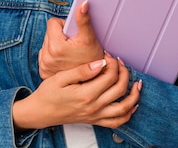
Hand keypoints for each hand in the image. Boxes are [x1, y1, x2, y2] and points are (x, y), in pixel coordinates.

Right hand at [13, 54, 141, 130]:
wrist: (41, 112)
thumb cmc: (48, 93)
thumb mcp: (61, 78)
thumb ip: (82, 71)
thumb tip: (100, 63)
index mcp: (85, 94)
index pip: (109, 76)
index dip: (112, 63)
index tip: (108, 56)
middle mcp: (93, 107)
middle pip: (120, 89)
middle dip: (124, 72)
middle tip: (119, 63)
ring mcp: (95, 116)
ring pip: (124, 108)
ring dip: (134, 95)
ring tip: (137, 83)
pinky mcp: (95, 121)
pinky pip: (117, 122)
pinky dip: (128, 114)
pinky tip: (133, 104)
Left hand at [39, 0, 104, 78]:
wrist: (92, 83)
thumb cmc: (93, 60)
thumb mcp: (89, 38)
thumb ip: (83, 19)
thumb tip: (83, 3)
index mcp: (55, 47)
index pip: (52, 23)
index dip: (64, 25)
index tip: (73, 34)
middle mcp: (46, 57)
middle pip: (49, 34)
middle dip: (60, 36)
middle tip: (73, 45)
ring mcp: (44, 66)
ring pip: (47, 44)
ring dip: (56, 46)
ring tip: (69, 54)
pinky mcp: (43, 72)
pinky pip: (45, 56)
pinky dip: (53, 56)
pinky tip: (64, 61)